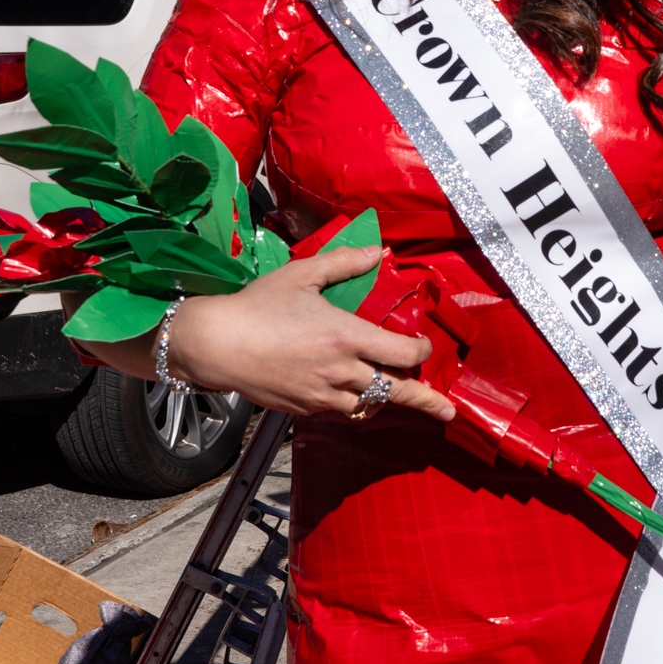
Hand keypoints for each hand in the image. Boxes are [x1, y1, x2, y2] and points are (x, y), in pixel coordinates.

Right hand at [70, 246, 448, 422]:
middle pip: (394, 391)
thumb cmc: (258, 305)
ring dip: (381, 398)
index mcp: (346, 336)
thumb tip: (378, 252)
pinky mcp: (303, 409)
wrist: (215, 344)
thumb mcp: (302, 274)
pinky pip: (338, 410)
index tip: (423, 346)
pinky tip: (348, 392)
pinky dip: (350, 403)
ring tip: (394, 395)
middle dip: (424, 401)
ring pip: (366, 405)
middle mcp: (341, 371)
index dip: (421, 352)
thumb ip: (344, 263)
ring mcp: (322, 395)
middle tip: (447, 411)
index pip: (403, 354)